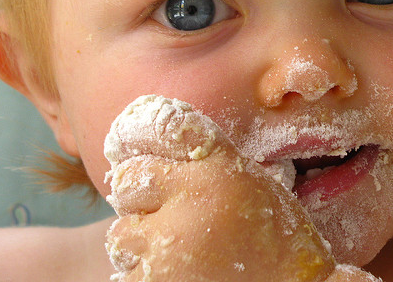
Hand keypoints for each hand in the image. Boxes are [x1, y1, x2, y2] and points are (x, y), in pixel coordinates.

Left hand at [104, 96, 337, 280]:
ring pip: (120, 238)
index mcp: (209, 175)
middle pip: (124, 193)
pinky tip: (179, 273)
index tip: (159, 185)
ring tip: (176, 251)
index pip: (139, 162)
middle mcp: (183, 209)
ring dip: (139, 243)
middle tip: (169, 219)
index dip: (148, 174)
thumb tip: (162, 126)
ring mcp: (166, 254)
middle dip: (140, 204)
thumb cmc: (273, 232)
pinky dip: (145, 275)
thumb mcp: (249, 179)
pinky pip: (127, 274)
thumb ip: (208, 155)